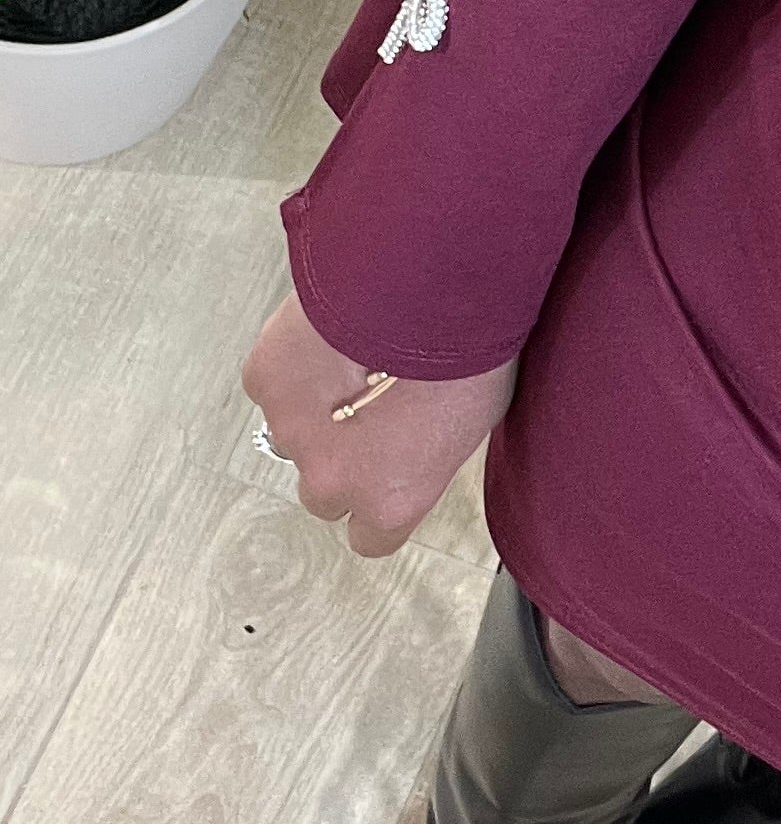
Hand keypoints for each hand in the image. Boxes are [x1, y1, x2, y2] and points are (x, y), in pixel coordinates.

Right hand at [241, 293, 516, 558]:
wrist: (428, 285)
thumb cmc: (469, 347)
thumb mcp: (475, 418)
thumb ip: (429, 452)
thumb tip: (420, 445)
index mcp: (391, 498)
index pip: (371, 538)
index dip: (379, 500)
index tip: (390, 472)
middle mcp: (332, 481)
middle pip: (324, 492)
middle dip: (342, 459)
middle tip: (373, 407)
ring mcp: (290, 431)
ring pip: (294, 438)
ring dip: (315, 412)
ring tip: (354, 360)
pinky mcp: (263, 379)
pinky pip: (276, 386)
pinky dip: (295, 366)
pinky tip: (329, 332)